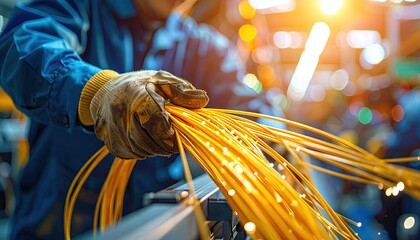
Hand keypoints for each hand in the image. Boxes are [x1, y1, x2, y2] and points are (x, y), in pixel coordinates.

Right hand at [78, 70, 208, 158]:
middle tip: (173, 142)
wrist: (106, 92)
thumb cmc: (140, 86)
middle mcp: (121, 114)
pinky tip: (147, 141)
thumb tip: (203, 100)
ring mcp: (113, 130)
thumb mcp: (162, 81)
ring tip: (160, 140)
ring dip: (155, 150)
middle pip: (147, 140)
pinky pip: (131, 154)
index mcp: (137, 97)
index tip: (177, 135)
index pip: (155, 120)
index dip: (168, 132)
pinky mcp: (110, 142)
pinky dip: (143, 152)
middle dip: (164, 145)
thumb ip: (183, 92)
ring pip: (139, 150)